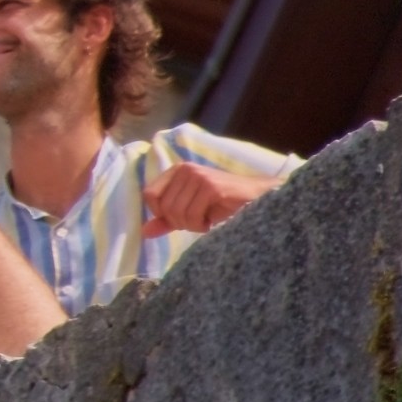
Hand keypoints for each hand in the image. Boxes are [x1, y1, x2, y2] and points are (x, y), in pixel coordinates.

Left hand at [141, 163, 276, 237]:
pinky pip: (192, 215)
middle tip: (198, 221)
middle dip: (180, 222)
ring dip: (192, 225)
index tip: (180, 218)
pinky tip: (213, 221)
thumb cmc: (223, 204)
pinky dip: (201, 225)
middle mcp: (184, 169)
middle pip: (163, 207)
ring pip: (176, 212)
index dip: (161, 213)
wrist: (257, 198)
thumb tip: (144, 232)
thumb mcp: (190, 212)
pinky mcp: (211, 187)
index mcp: (175, 171)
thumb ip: (167, 220)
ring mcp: (198, 176)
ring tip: (207, 220)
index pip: (149, 195)